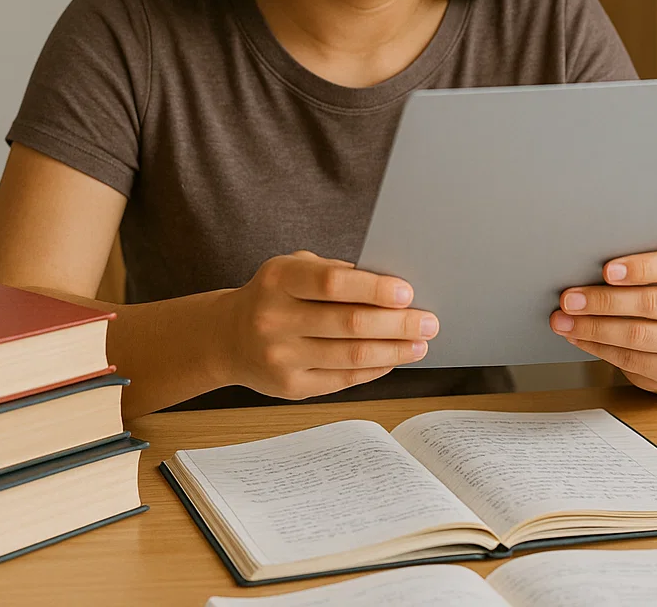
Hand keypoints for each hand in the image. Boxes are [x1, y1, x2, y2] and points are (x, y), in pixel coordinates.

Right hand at [215, 251, 437, 399]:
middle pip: (350, 323)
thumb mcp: (292, 269)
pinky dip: (374, 369)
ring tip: (420, 343)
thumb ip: (333, 273)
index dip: (374, 288)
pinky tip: (393, 358)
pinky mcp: (289, 387)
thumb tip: (391, 287)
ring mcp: (280, 357)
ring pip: (351, 356)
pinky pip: (342, 379)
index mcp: (279, 279)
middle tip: (429, 321)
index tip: (408, 292)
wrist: (227, 337)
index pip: (333, 284)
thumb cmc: (274, 294)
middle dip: (398, 323)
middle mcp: (275, 318)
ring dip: (394, 350)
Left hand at [549, 249, 656, 391]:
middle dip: (602, 301)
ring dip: (593, 327)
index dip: (639, 268)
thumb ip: (635, 254)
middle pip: (651, 303)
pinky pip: (632, 360)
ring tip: (562, 320)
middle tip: (567, 298)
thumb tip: (586, 251)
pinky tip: (577, 337)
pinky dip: (598, 348)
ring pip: (638, 335)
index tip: (605, 271)